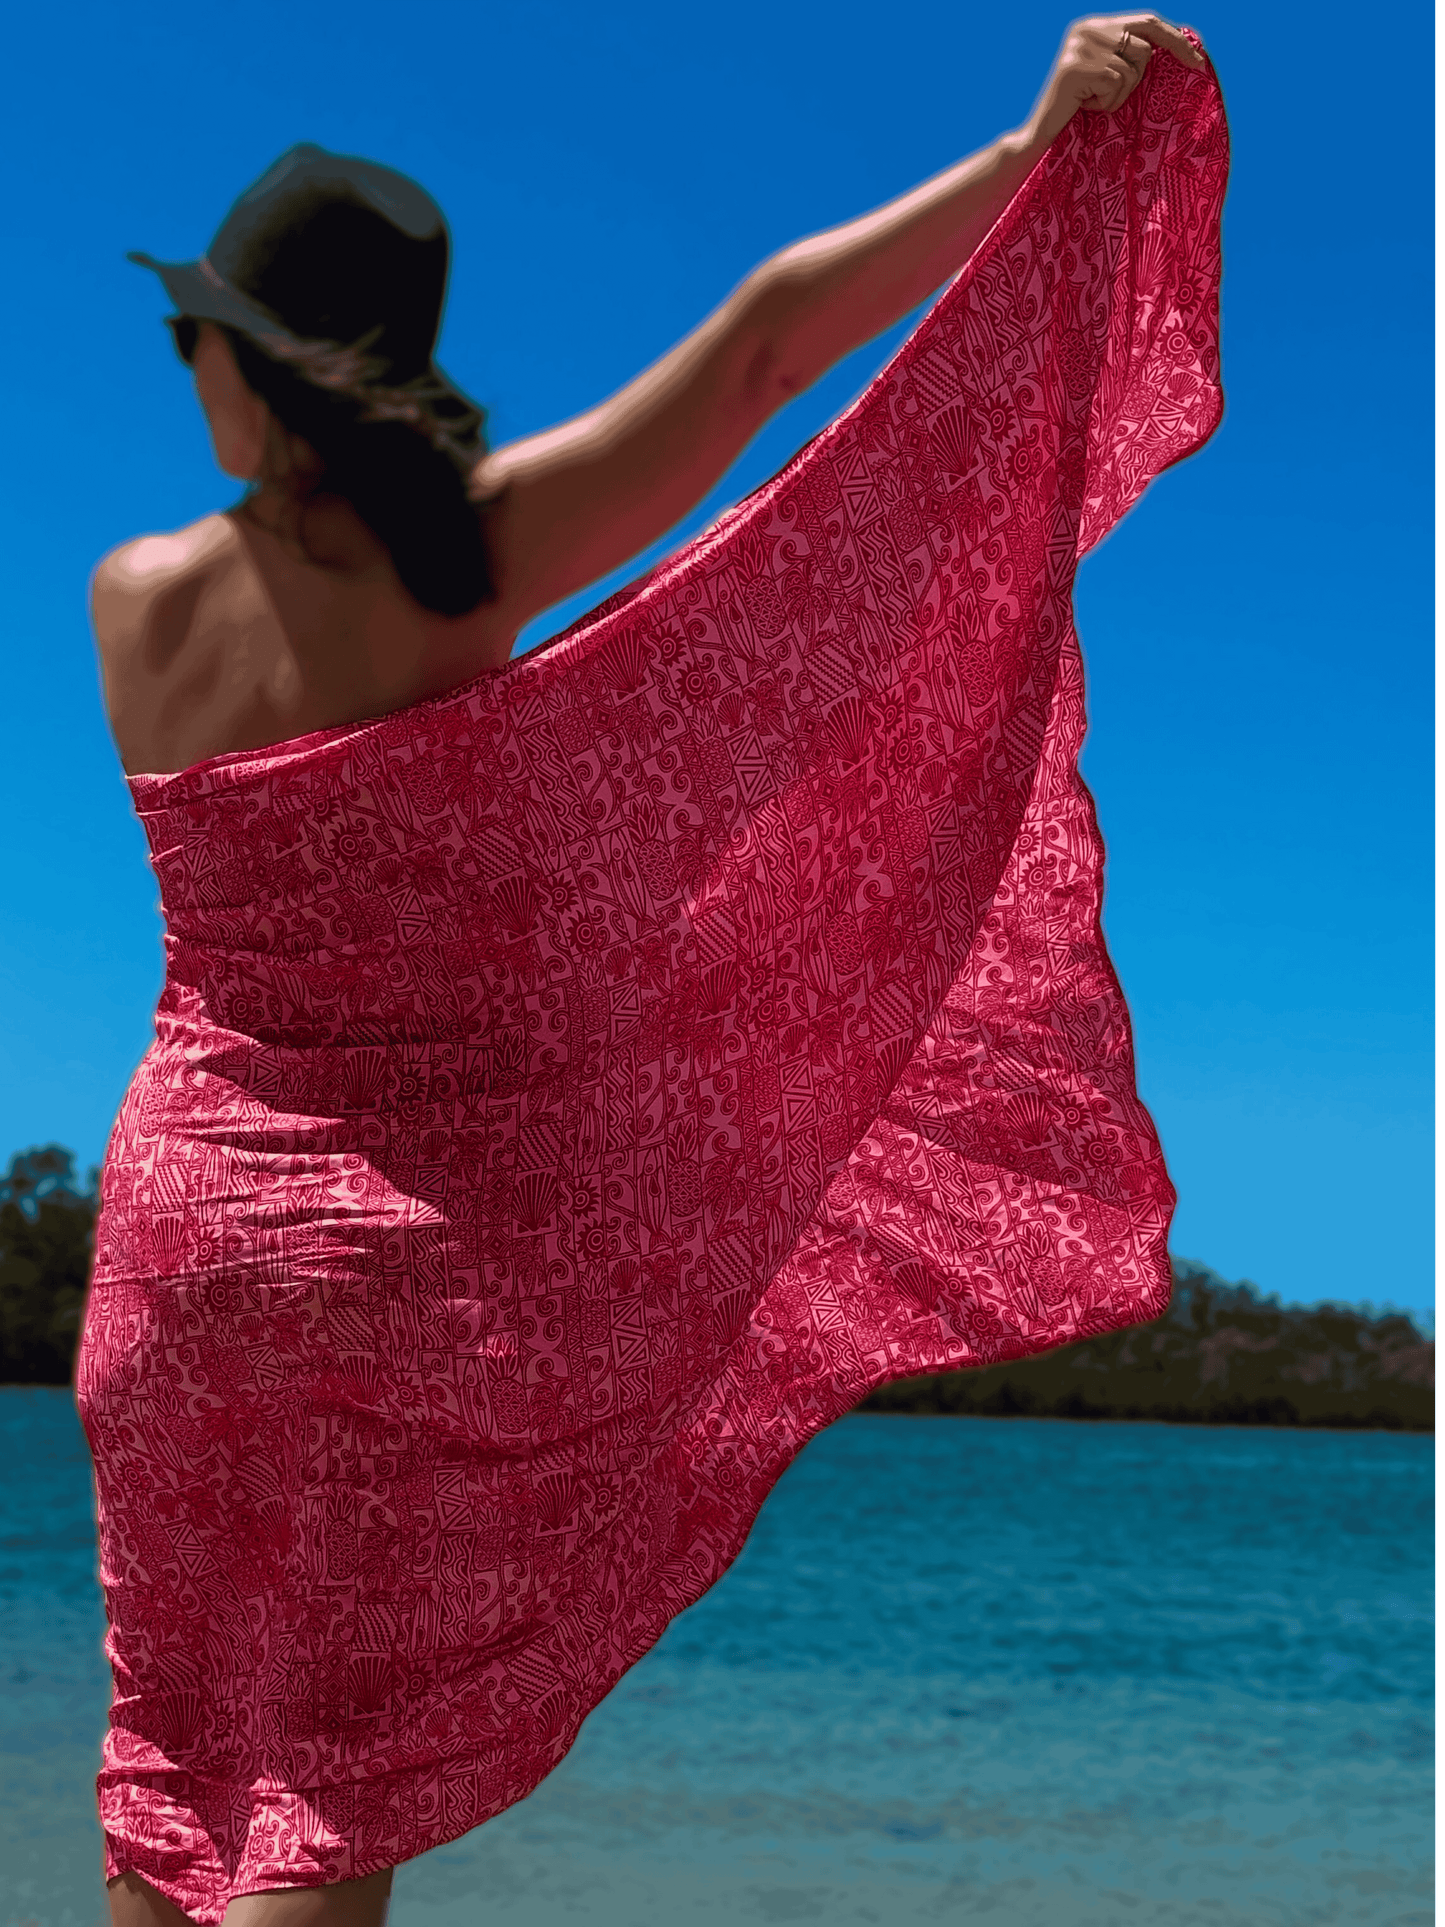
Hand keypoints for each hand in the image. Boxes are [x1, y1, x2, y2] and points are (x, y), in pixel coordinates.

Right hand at [1028, 14, 1206, 144]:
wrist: (1043, 133)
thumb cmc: (1078, 109)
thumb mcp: (1106, 74)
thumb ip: (1127, 54)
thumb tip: (1173, 46)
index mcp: (1095, 25)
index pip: (1146, 20)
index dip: (1174, 38)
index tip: (1197, 58)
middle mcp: (1087, 28)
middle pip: (1144, 42)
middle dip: (1151, 68)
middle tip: (1153, 84)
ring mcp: (1081, 46)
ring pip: (1133, 67)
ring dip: (1122, 92)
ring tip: (1097, 101)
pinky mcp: (1078, 67)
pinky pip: (1117, 83)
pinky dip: (1109, 102)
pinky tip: (1088, 106)